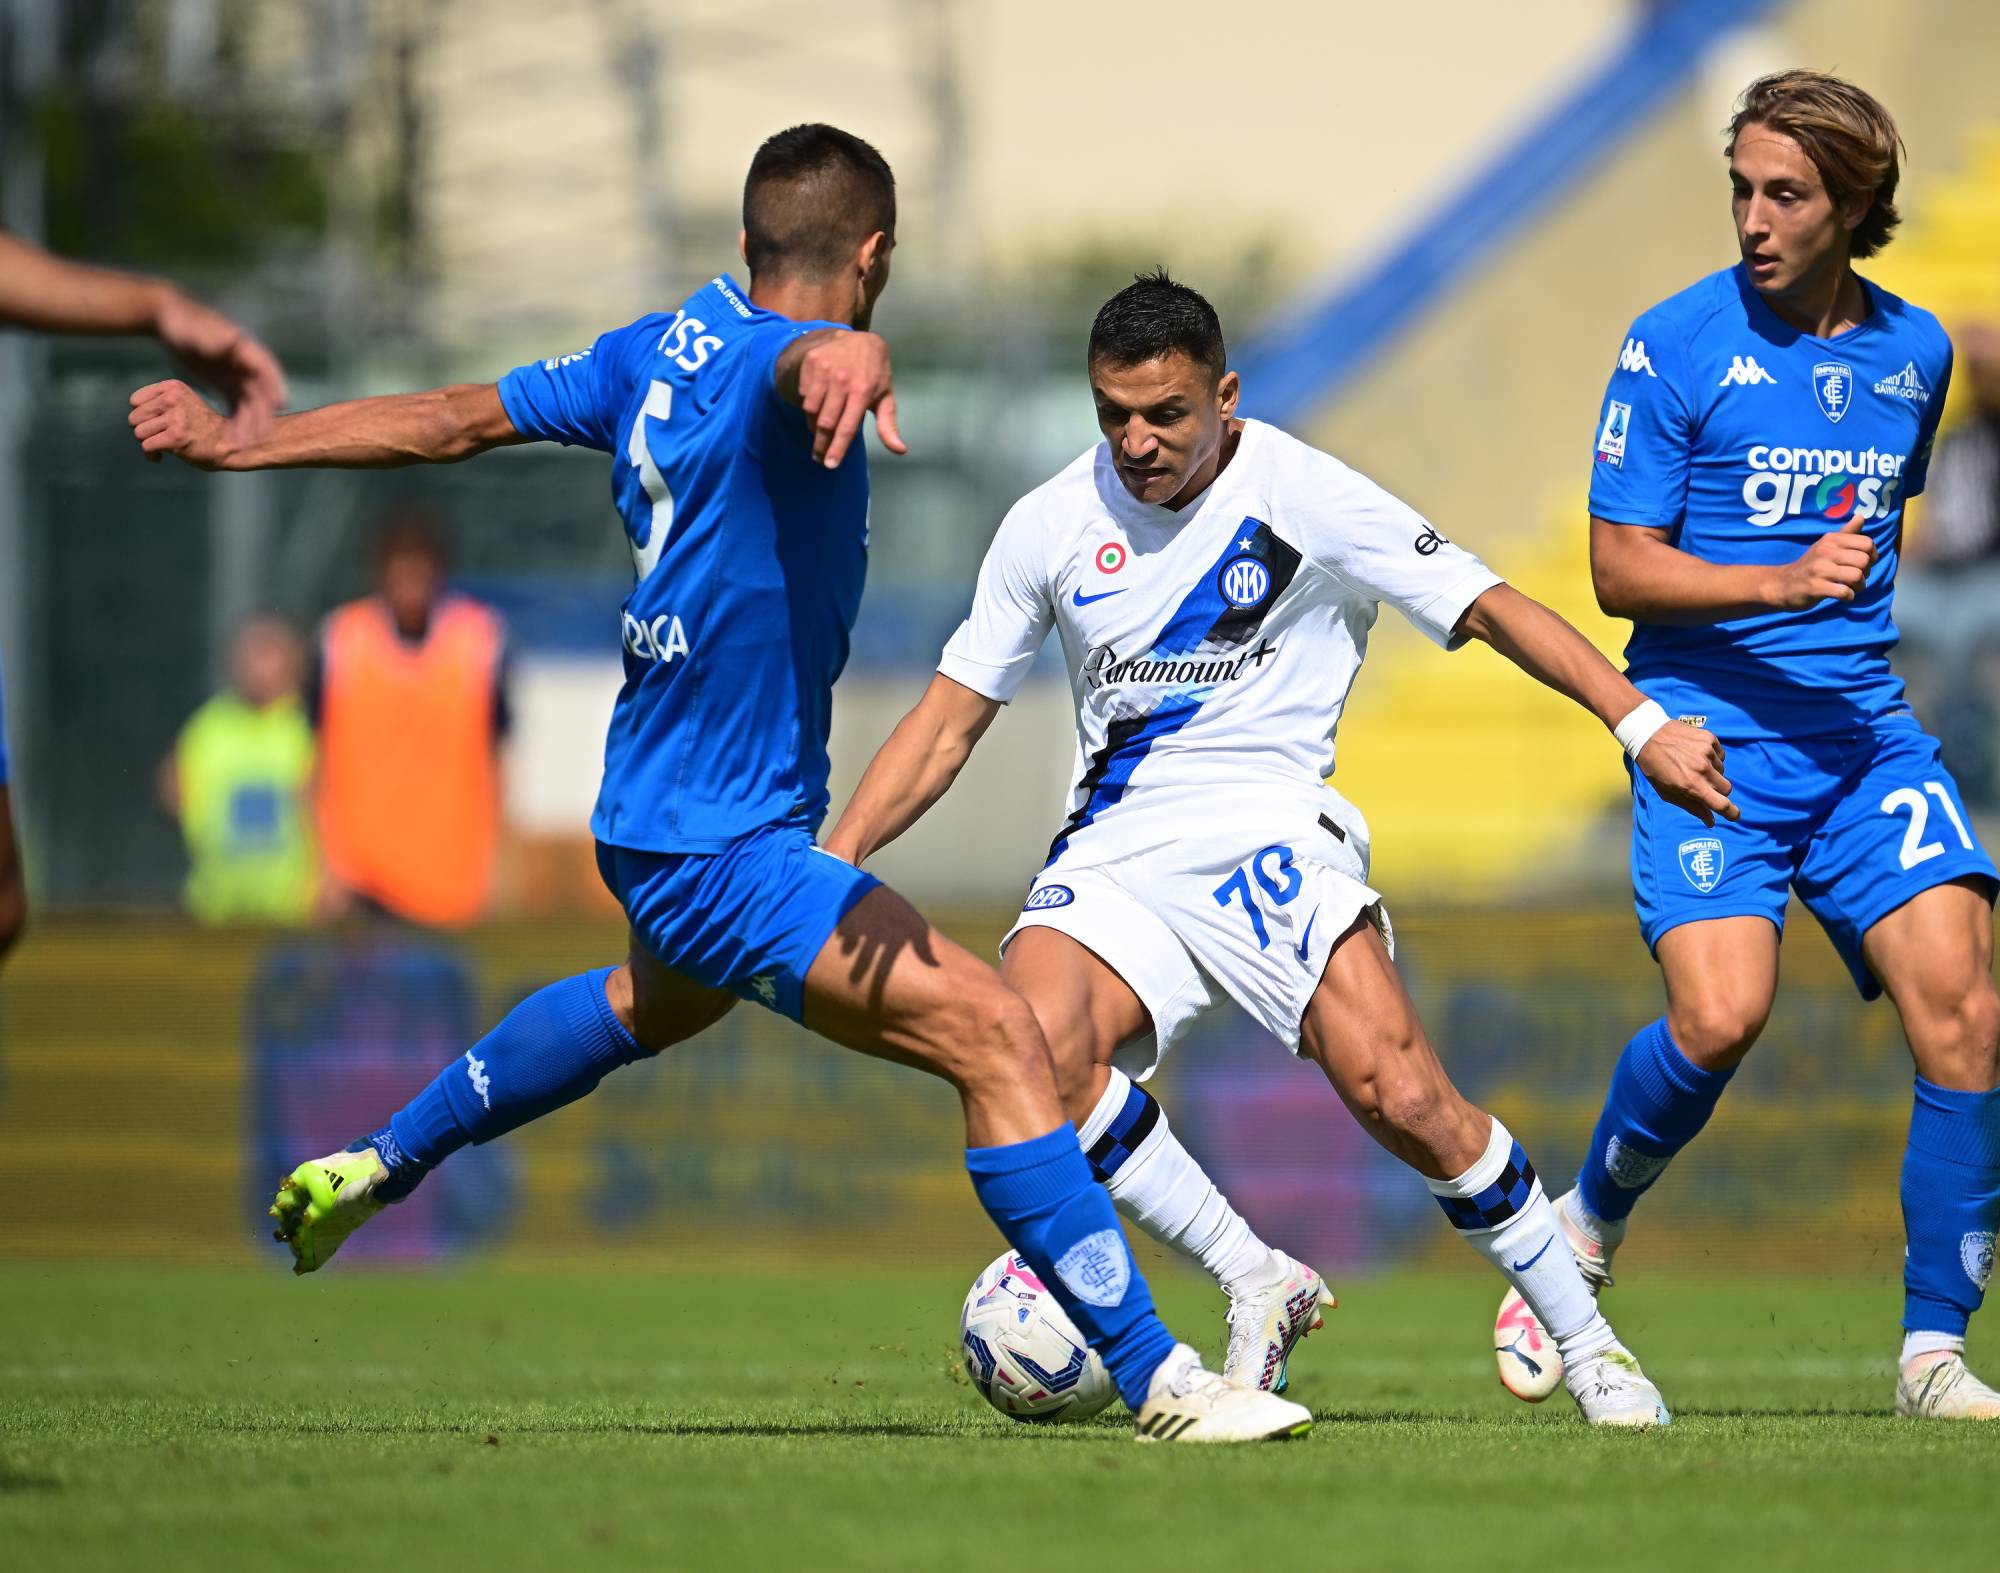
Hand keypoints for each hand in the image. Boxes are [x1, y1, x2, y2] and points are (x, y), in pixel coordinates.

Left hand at [128, 378, 233, 467]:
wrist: (229, 444)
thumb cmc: (201, 427)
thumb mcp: (183, 403)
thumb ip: (159, 402)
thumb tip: (132, 418)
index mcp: (173, 387)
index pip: (135, 401)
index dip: (143, 415)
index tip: (157, 423)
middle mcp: (173, 399)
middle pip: (134, 417)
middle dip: (144, 430)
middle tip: (160, 437)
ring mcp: (175, 418)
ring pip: (138, 433)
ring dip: (148, 443)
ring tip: (162, 445)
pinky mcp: (176, 438)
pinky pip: (146, 447)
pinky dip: (151, 455)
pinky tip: (161, 457)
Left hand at [151, 288, 287, 445]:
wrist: (169, 321)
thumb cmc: (185, 323)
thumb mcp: (199, 330)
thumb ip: (216, 340)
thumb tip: (232, 342)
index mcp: (246, 350)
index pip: (267, 370)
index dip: (275, 387)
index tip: (279, 405)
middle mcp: (247, 367)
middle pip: (260, 394)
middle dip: (260, 417)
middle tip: (257, 438)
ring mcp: (238, 377)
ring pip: (249, 405)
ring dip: (248, 425)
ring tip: (240, 446)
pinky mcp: (226, 385)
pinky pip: (235, 407)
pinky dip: (235, 422)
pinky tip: (231, 439)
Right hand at [797, 331, 905, 468]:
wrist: (860, 339)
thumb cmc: (875, 375)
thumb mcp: (886, 397)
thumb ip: (889, 425)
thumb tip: (900, 450)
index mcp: (863, 391)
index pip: (847, 427)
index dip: (838, 448)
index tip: (830, 465)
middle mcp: (842, 380)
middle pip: (826, 423)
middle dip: (822, 445)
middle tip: (820, 457)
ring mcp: (825, 369)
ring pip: (811, 410)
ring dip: (814, 426)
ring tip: (820, 433)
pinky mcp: (812, 362)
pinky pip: (804, 394)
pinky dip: (810, 404)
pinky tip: (819, 405)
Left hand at [1637, 720, 1736, 826]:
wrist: (1648, 735)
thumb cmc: (1655, 768)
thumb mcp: (1667, 793)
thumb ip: (1692, 807)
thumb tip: (1711, 821)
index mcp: (1692, 785)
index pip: (1722, 804)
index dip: (1732, 813)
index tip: (1734, 815)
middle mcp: (1702, 769)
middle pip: (1726, 788)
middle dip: (1718, 791)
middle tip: (1703, 785)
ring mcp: (1707, 752)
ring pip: (1723, 771)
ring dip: (1713, 772)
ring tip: (1693, 765)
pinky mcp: (1709, 738)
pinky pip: (1720, 754)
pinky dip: (1712, 757)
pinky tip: (1697, 754)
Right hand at [1767, 517, 1875, 608]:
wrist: (1781, 585)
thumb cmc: (1809, 565)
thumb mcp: (1825, 545)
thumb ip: (1846, 533)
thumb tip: (1861, 516)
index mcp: (1831, 539)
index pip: (1867, 543)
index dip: (1872, 556)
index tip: (1863, 564)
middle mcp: (1825, 551)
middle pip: (1864, 560)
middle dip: (1866, 573)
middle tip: (1856, 579)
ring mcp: (1819, 570)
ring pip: (1856, 576)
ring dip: (1859, 587)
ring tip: (1851, 588)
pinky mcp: (1815, 587)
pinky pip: (1844, 592)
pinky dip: (1848, 597)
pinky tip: (1843, 597)